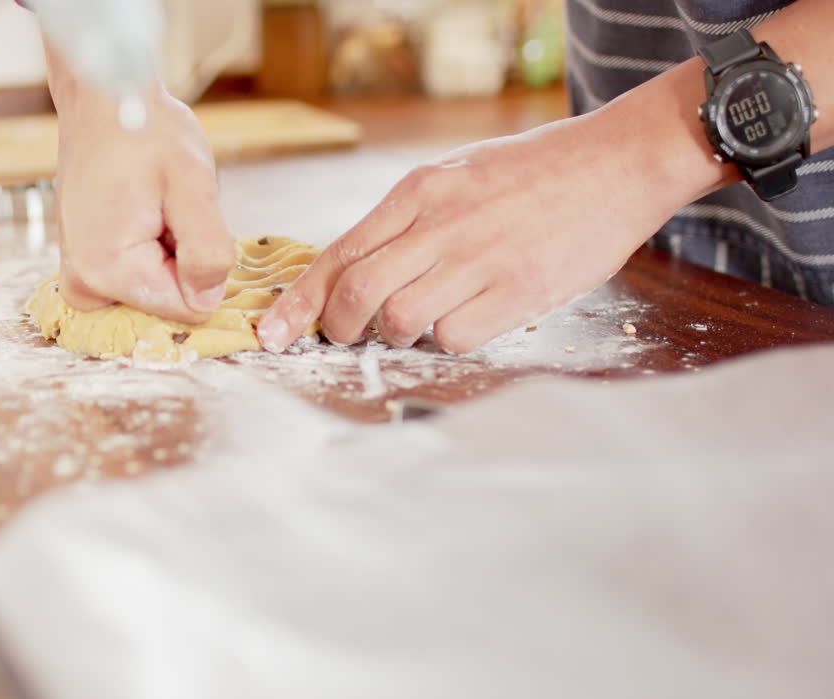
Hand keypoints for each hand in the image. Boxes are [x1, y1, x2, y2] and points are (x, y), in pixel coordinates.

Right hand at [51, 83, 235, 323]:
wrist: (104, 100)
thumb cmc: (145, 130)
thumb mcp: (192, 184)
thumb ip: (207, 250)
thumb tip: (207, 302)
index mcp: (107, 271)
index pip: (188, 308)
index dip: (204, 266)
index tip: (184, 220)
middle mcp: (84, 285)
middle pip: (168, 303)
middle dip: (183, 261)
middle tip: (168, 209)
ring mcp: (80, 278)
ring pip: (156, 292)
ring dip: (168, 254)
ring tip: (153, 206)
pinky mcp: (84, 268)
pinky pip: (137, 279)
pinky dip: (151, 251)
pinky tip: (143, 212)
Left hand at [256, 111, 705, 353]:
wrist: (618, 162)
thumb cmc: (535, 172)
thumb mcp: (458, 175)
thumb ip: (408, 218)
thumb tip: (355, 268)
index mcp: (421, 191)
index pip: (339, 252)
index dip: (300, 300)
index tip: (274, 330)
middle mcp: (442, 223)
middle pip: (356, 292)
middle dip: (337, 326)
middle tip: (345, 335)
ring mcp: (480, 258)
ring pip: (398, 318)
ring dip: (392, 335)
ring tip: (412, 325)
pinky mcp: (518, 290)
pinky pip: (454, 337)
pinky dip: (444, 342)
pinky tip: (461, 324)